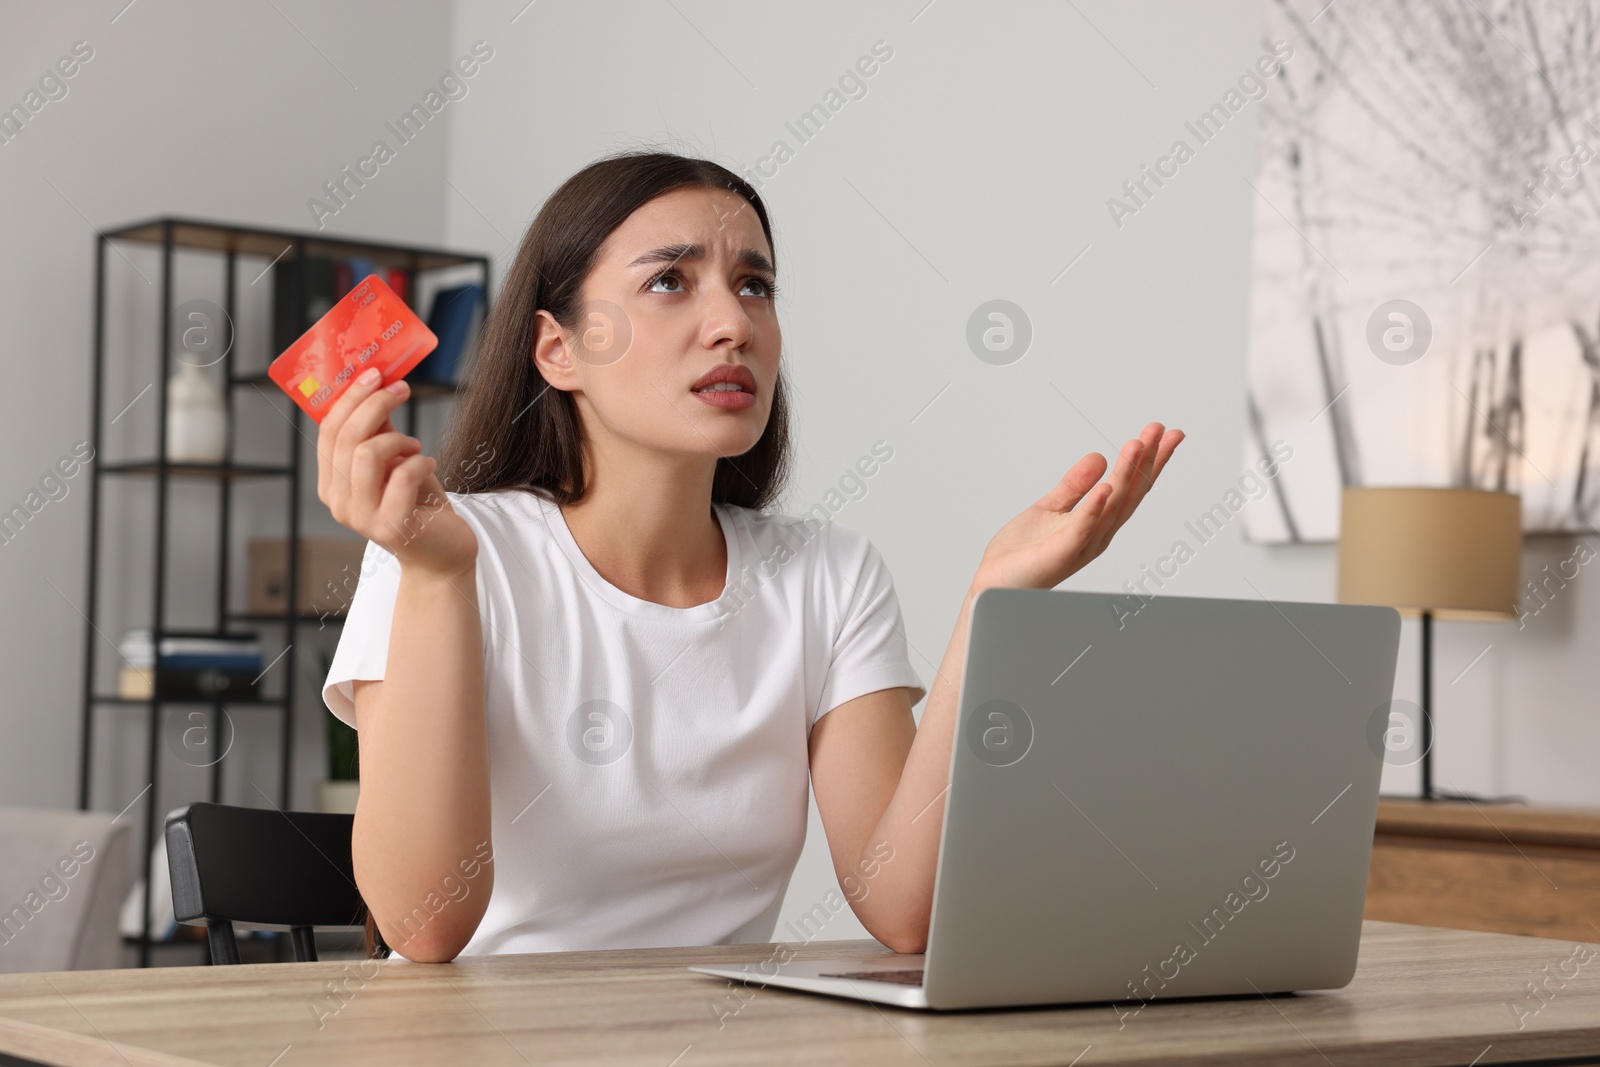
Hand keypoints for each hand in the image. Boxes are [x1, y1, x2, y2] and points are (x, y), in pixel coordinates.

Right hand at [315, 370, 477, 578]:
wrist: (442, 553)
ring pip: (366, 454)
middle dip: (375, 404)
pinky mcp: (391, 527)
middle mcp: (338, 502)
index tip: (375, 373)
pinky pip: (401, 476)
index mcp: (331, 484)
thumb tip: (376, 384)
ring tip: (415, 446)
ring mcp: (361, 517)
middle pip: (346, 437)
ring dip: (398, 439)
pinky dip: (420, 461)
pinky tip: (428, 464)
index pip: (328, 431)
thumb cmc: (419, 504)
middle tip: (401, 388)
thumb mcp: (395, 461)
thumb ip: (380, 430)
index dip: (350, 397)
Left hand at [969, 422, 1181, 592]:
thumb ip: (1074, 485)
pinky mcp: (1060, 555)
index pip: (1128, 487)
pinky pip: (1081, 528)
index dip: (1147, 460)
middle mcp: (1096, 535)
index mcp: (1096, 523)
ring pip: (1111, 506)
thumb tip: (1099, 457)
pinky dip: (1094, 508)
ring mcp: (1081, 546)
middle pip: (1128, 494)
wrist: (995, 586)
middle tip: (1161, 430)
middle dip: (1146, 461)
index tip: (1163, 432)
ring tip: (1137, 444)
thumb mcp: (1050, 507)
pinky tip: (1105, 487)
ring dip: (1125, 474)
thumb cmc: (1023, 554)